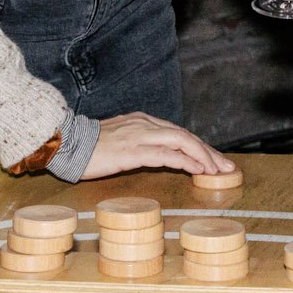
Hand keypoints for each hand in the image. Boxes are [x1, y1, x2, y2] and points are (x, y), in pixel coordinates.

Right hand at [80, 111, 234, 181]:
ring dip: (204, 157)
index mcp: (143, 121)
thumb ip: (139, 144)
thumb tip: (158, 158)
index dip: (200, 147)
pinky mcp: (134, 151)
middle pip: (187, 137)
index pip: (180, 133)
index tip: (215, 161)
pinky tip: (199, 170)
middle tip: (227, 168)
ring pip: (183, 142)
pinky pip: (167, 154)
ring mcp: (140, 135)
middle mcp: (146, 124)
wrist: (65, 143)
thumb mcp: (119, 141)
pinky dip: (187, 161)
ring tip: (218, 171)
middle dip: (210, 152)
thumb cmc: (88, 147)